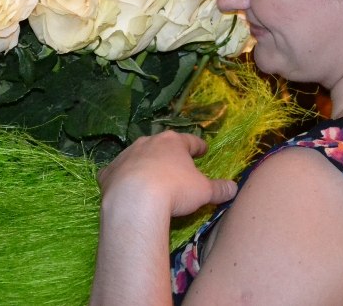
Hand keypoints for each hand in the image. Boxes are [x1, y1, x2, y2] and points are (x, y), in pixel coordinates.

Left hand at [97, 131, 237, 217]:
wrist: (135, 201)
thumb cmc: (175, 191)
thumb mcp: (204, 192)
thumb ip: (219, 189)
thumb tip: (234, 188)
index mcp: (173, 142)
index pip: (190, 141)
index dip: (198, 146)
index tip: (202, 149)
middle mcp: (148, 142)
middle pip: (162, 145)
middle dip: (168, 153)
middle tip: (175, 163)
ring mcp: (126, 155)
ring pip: (138, 156)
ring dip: (144, 164)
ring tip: (150, 178)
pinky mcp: (109, 172)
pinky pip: (117, 172)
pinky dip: (122, 178)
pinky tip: (124, 187)